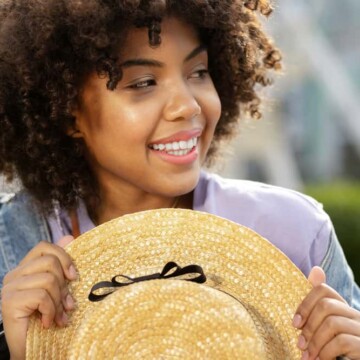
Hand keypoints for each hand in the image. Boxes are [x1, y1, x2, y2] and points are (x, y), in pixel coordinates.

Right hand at [1, 236, 75, 359]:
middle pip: (50, 262)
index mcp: (25, 268)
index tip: (73, 277)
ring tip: (58, 316)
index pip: (45, 247)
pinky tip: (49, 322)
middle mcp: (14, 275)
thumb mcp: (59, 288)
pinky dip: (51, 311)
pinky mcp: (9, 302)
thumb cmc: (48, 317)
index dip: (63, 257)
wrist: (33, 349)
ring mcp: (9, 288)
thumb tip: (69, 236)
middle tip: (66, 304)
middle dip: (64, 285)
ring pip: (48, 279)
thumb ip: (62, 265)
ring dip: (58, 301)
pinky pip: (42, 296)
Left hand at [293, 266, 359, 359]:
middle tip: (300, 344)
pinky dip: (326, 352)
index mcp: (343, 308)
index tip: (295, 323)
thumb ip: (316, 305)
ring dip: (315, 342)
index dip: (305, 304)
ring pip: (332, 323)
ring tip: (308, 356)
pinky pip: (342, 341)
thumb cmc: (336, 349)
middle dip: (309, 326)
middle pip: (326, 305)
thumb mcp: (323, 327)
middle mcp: (355, 315)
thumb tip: (316, 270)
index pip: (323, 289)